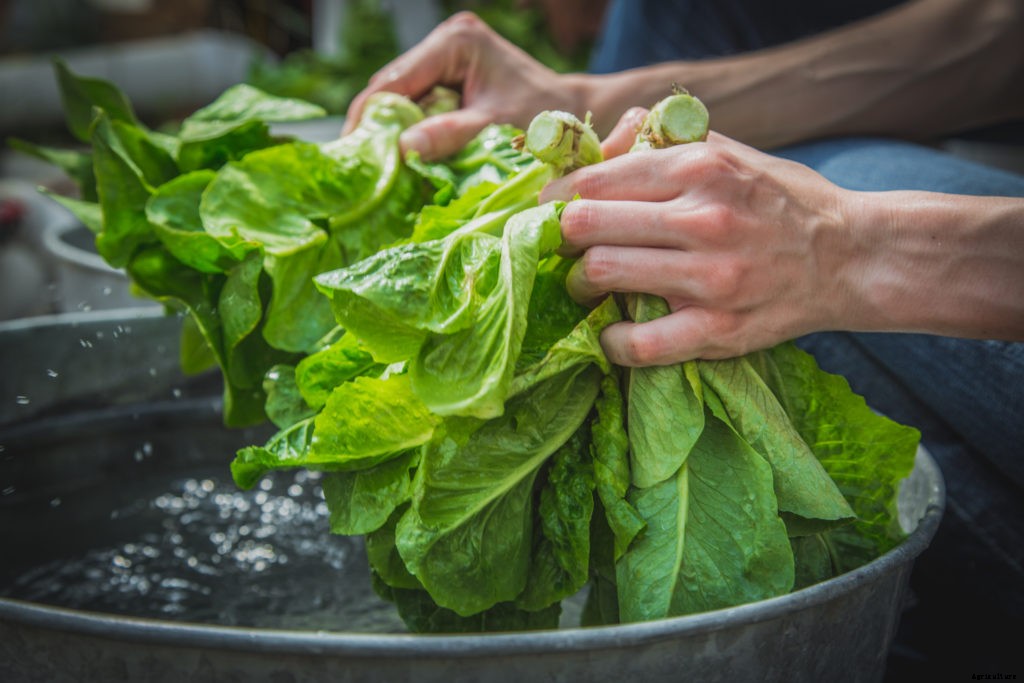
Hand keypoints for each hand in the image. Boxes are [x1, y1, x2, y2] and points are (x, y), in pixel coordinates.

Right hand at [343, 12, 582, 160]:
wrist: (574, 115)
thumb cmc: (545, 118)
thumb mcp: (495, 127)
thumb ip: (451, 135)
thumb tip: (402, 149)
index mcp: (454, 42)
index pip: (394, 81)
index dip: (368, 118)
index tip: (351, 155)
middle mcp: (444, 43)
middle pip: (392, 90)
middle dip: (378, 129)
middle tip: (362, 170)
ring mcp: (445, 60)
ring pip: (402, 101)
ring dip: (394, 135)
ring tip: (379, 170)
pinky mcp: (450, 80)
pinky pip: (420, 109)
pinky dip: (414, 136)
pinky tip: (405, 161)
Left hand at [541, 131, 859, 364]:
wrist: (851, 257)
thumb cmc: (780, 201)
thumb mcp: (729, 152)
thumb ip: (663, 141)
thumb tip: (606, 140)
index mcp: (698, 168)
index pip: (593, 179)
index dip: (556, 197)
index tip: (549, 210)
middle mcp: (702, 218)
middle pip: (585, 224)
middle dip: (561, 237)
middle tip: (564, 247)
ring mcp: (711, 278)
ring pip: (602, 274)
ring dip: (579, 282)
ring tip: (587, 283)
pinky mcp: (720, 330)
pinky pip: (639, 344)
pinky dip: (612, 342)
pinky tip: (612, 333)